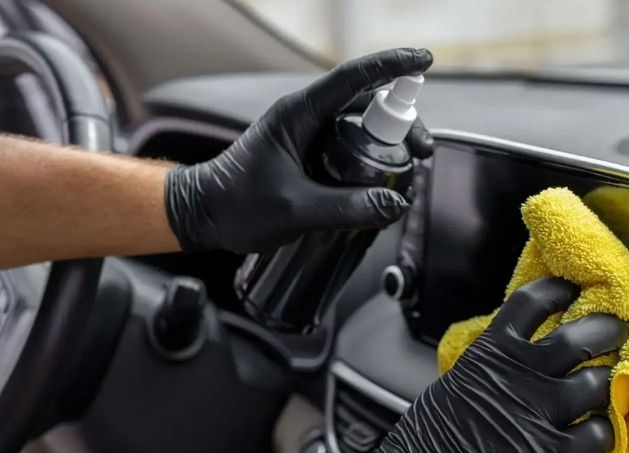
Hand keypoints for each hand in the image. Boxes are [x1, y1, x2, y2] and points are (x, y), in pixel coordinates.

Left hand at [165, 48, 433, 253]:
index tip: (423, 60)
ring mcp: (309, 136)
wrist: (205, 216)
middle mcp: (306, 117)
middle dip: (402, 122)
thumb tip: (395, 204)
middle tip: (422, 153)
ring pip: (361, 128)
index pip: (352, 78)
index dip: (390, 66)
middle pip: (367, 104)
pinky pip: (350, 149)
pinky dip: (372, 159)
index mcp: (298, 114)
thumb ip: (347, 208)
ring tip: (408, 172)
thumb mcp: (295, 209)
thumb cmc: (238, 206)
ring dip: (390, 143)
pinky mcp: (311, 156)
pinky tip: (384, 181)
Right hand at [366, 278, 628, 452]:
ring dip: (611, 384)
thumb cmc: (427, 441)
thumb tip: (511, 359)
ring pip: (600, 383)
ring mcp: (542, 413)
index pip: (535, 302)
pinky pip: (601, 433)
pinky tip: (600, 434)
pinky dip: (606, 432)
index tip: (575, 290)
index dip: (562, 290)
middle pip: (583, 335)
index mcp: (493, 352)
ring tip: (614, 387)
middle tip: (619, 330)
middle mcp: (523, 374)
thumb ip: (491, 365)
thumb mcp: (456, 381)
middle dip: (608, 329)